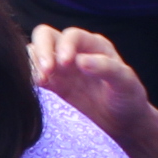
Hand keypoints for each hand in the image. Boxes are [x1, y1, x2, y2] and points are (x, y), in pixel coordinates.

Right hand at [29, 25, 150, 145]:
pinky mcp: (53, 84)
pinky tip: (36, 88)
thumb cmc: (128, 99)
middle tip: (45, 73)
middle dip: (42, 50)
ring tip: (41, 83)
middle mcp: (74, 51)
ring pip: (36, 52)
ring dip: (33, 63)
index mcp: (93, 45)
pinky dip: (29, 76)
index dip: (64, 46)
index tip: (64, 64)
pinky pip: (34, 73)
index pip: (71, 35)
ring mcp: (61, 67)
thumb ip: (107, 68)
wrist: (123, 122)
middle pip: (46, 36)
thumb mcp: (126, 83)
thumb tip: (81, 61)